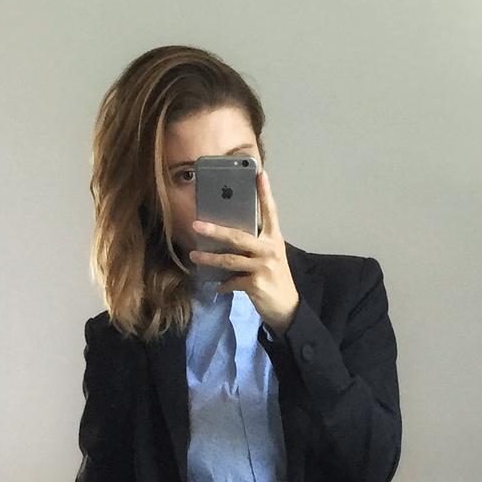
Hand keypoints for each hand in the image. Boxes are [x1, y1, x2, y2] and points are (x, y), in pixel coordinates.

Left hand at [189, 169, 299, 333]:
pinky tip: (216, 287)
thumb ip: (256, 245)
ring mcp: (263, 267)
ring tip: (194, 257)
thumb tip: (229, 236)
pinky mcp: (256, 284)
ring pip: (229, 260)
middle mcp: (270, 249)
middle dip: (215, 231)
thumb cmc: (275, 279)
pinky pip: (232, 282)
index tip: (259, 173)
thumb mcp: (271, 257)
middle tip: (196, 225)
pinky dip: (222, 285)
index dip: (265, 193)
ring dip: (209, 259)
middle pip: (238, 236)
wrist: (287, 307)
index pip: (270, 212)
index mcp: (274, 239)